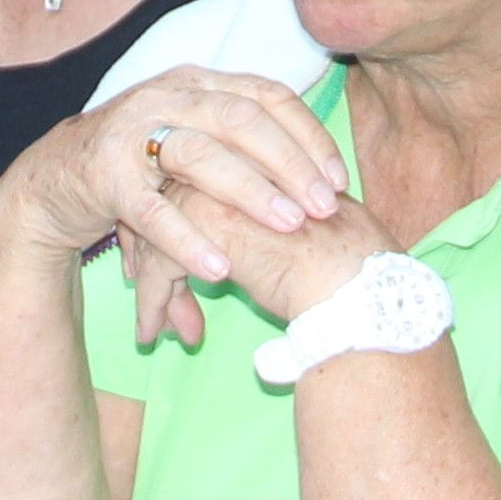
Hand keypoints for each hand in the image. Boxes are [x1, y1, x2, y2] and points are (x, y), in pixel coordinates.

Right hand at [8, 68, 343, 346]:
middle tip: (324, 207)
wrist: (53, 181)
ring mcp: (131, 132)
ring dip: (251, 191)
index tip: (338, 179)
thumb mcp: (195, 146)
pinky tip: (219, 269)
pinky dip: (188, 240)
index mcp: (198, 85)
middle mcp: (167, 97)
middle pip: (242, 119)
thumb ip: (248, 156)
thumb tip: (322, 197)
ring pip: (200, 155)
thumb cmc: (144, 169)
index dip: (307, 136)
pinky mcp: (102, 175)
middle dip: (290, 163)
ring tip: (289, 227)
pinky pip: (150, 211)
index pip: (267, 96)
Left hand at [165, 179, 401, 328]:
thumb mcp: (303, 239)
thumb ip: (274, 232)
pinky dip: (153, 303)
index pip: (196, 187)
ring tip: (153, 326)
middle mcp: (231, 167)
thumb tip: (259, 254)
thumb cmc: (350, 270)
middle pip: (168, 205)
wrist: (357, 289)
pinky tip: (151, 334)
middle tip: (143, 289)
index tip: (165, 265)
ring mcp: (215, 192)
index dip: (178, 228)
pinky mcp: (201, 228)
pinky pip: (159, 266)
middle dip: (151, 252)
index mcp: (255, 165)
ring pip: (155, 234)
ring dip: (151, 284)